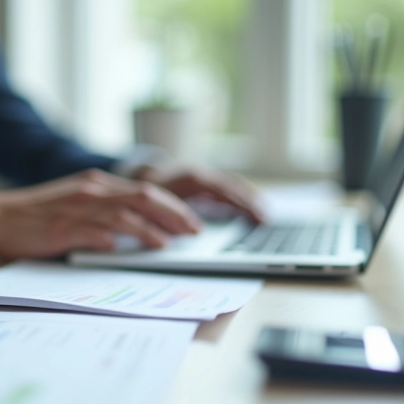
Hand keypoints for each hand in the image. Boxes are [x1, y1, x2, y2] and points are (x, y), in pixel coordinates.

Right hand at [0, 169, 202, 258]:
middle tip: (194, 231)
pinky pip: (95, 232)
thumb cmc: (33, 217)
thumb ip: (101, 214)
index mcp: (95, 184)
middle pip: (144, 197)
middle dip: (174, 214)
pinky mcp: (61, 229)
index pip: (146, 190)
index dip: (173, 205)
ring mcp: (76, 209)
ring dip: (152, 229)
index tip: (192, 221)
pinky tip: (130, 250)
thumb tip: (134, 234)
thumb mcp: (73, 206)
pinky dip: (116, 240)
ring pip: (125, 214)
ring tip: (171, 243)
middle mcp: (90, 191)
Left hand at [132, 166, 265, 223]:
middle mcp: (200, 173)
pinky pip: (225, 187)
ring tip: (264, 215)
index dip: (241, 203)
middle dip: (250, 201)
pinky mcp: (202, 181)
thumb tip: (194, 230)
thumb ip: (171, 215)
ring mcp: (202, 175)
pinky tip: (248, 209)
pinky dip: (238, 197)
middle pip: (232, 186)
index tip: (256, 216)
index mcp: (191, 178)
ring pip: (231, 184)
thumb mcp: (153, 203)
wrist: (136, 174)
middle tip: (266, 218)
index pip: (223, 190)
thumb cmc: (145, 192)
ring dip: (248, 198)